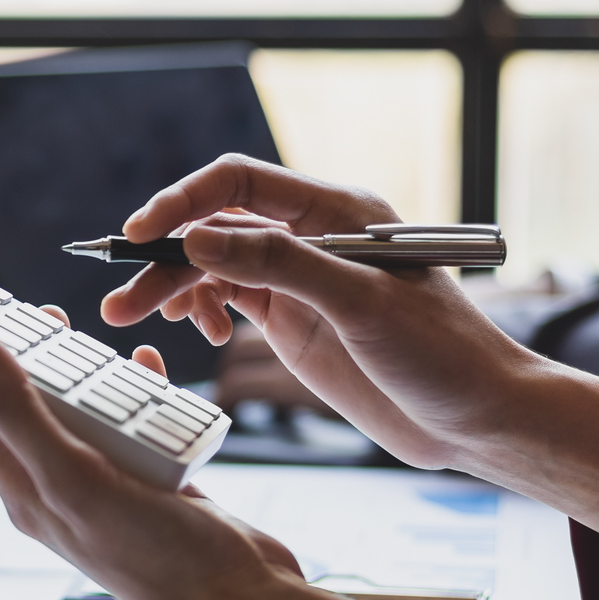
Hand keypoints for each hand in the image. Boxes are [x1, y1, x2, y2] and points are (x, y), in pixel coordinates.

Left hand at [0, 310, 380, 599]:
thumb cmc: (158, 558)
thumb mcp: (76, 477)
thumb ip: (16, 408)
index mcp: (21, 484)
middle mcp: (53, 481)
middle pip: (6, 399)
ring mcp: (100, 481)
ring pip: (68, 405)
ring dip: (63, 362)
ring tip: (56, 319)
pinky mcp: (146, 479)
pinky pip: (128, 419)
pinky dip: (132, 387)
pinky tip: (144, 367)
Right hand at [102, 155, 598, 532]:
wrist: (477, 418)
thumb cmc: (441, 355)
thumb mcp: (360, 305)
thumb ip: (279, 265)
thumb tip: (198, 238)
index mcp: (338, 210)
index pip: (241, 181)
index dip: (184, 201)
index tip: (141, 236)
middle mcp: (315, 235)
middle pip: (217, 224)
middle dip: (165, 256)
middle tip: (121, 296)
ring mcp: (302, 279)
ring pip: (216, 264)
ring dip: (173, 286)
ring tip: (134, 317)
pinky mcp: (296, 319)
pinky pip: (230, 296)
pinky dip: (203, 308)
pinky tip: (199, 333)